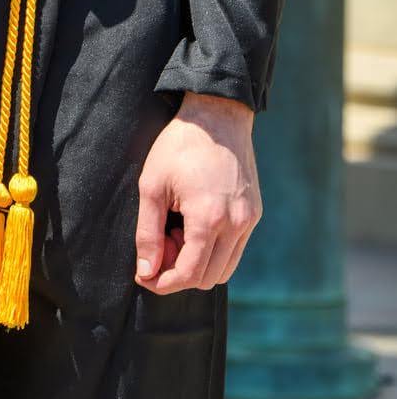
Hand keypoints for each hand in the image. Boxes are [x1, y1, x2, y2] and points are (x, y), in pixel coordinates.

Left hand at [134, 93, 261, 293]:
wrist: (216, 115)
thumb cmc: (179, 146)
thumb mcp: (152, 185)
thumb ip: (148, 232)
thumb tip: (146, 272)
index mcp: (208, 219)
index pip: (189, 274)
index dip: (164, 283)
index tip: (145, 277)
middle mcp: (235, 225)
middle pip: (208, 278)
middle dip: (179, 273)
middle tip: (160, 244)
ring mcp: (249, 220)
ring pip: (225, 269)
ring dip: (199, 264)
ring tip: (177, 232)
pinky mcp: (254, 214)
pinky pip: (235, 250)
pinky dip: (215, 251)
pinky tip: (194, 225)